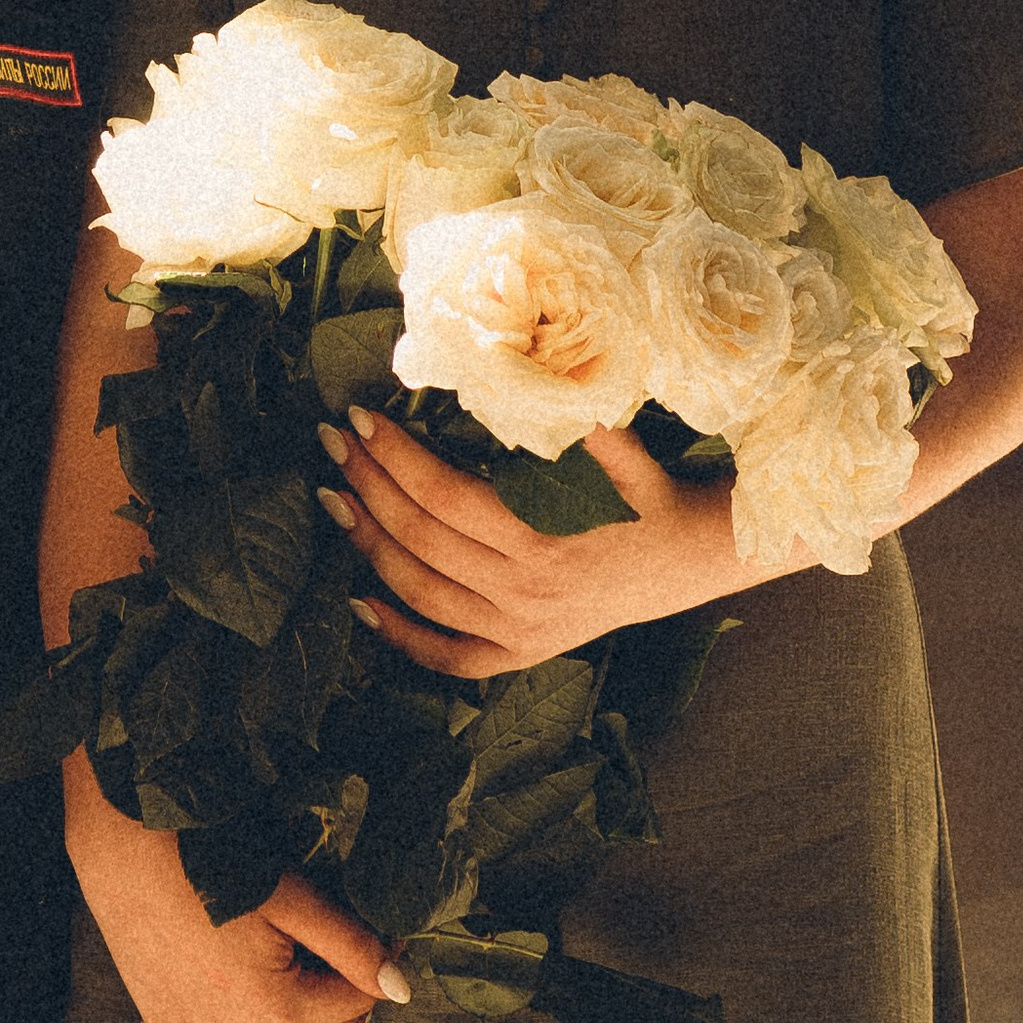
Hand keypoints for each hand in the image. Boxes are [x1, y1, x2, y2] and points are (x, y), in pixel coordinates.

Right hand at [68, 786, 407, 1022]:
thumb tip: (400, 987)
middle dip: (354, 1005)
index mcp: (275, 1007)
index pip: (354, 1003)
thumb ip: (351, 946)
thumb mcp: (292, 897)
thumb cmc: (208, 861)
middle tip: (366, 965)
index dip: (380, 969)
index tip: (392, 938)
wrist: (126, 847)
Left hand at [318, 406, 730, 678]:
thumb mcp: (622, 447)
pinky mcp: (520, 652)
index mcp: (544, 540)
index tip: (363, 418)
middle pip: (422, 538)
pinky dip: (399, 635)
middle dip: (368, 485)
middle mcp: (524, 592)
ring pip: (422, 592)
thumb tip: (517, 366)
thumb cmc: (648, 491)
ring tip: (333, 499)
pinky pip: (448, 655)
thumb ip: (574, 416)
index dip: (396, 456)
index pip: (445, 494)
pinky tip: (358, 602)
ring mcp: (520, 630)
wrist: (689, 559)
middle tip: (332, 442)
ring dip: (367, 545)